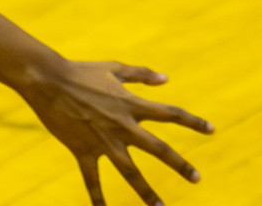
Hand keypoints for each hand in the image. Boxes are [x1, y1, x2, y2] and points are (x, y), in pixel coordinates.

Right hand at [15, 59, 212, 205]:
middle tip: (197, 179)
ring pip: (130, 172)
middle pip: (159, 149)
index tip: (212, 131)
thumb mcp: (117, 68)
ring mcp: (103, 141)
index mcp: (134, 105)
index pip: (172, 115)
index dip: (194, 122)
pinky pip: (92, 179)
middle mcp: (123, 126)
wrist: (49, 81)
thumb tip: (166, 80)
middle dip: (179, 165)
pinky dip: (98, 198)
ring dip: (145, 191)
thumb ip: (142, 75)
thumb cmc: (84, 71)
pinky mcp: (82, 151)